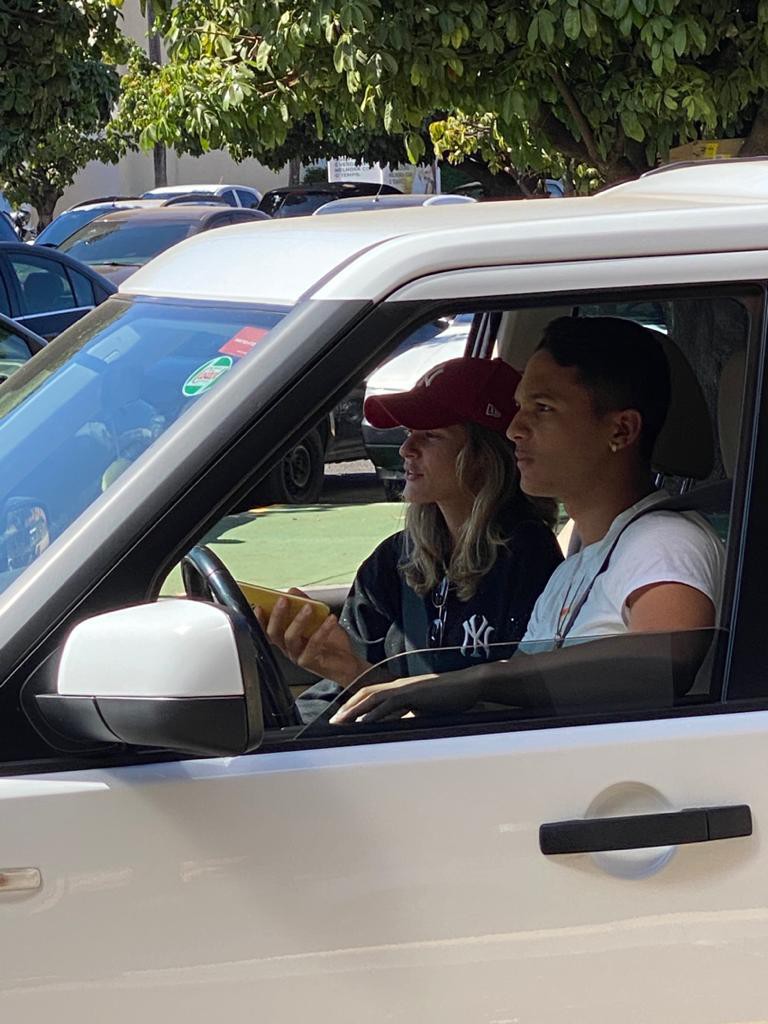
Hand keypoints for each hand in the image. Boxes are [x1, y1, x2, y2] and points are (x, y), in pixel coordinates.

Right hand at [255, 591, 370, 686]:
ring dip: (298, 620)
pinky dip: (322, 630)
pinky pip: (313, 644)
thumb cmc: (331, 643)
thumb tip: (293, 591)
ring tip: (308, 607)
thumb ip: (305, 604)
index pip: (267, 629)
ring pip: (290, 638)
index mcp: (286, 638)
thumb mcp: (318, 619)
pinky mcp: (310, 662)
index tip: (260, 605)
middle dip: (277, 615)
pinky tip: (330, 619)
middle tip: (284, 600)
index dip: (260, 619)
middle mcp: (288, 648)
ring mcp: (297, 656)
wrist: (347, 664)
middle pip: (274, 633)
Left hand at [330, 671, 482, 723]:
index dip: (354, 704)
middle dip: (348, 708)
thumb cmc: (449, 697)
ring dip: (355, 711)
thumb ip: (409, 715)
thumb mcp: (424, 708)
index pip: (371, 694)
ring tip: (341, 723)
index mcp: (400, 688)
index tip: (342, 717)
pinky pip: (388, 705)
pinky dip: (373, 714)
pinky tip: (363, 723)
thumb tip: (399, 726)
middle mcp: (398, 686)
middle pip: (365, 694)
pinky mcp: (413, 694)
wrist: (468, 686)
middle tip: (333, 722)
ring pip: (372, 698)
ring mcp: (405, 688)